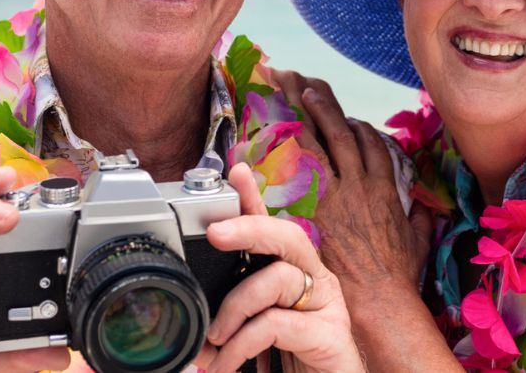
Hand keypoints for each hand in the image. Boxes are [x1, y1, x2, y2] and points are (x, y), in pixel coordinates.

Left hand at [193, 163, 363, 372]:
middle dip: (249, 226)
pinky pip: (279, 323)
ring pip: (279, 278)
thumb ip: (235, 319)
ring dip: (236, 307)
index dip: (255, 198)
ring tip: (214, 340)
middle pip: (287, 236)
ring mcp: (327, 308)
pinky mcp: (331, 336)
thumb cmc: (292, 367)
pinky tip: (227, 363)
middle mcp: (315, 283)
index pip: (273, 229)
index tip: (235, 172)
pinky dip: (243, 342)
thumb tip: (194, 318)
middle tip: (214, 234)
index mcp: (294, 277)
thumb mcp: (256, 335)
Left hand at [270, 71, 433, 319]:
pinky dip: (280, 147)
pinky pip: (291, 168)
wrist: (378, 300)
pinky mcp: (310, 209)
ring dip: (299, 111)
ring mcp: (332, 194)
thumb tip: (422, 207)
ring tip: (286, 88)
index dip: (355, 123)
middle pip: (337, 129)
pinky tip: (267, 130)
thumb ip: (417, 218)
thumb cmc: (397, 278)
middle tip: (302, 79)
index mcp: (384, 188)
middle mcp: (357, 184)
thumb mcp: (417, 242)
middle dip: (319, 101)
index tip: (344, 113)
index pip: (370, 142)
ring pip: (314, 139)